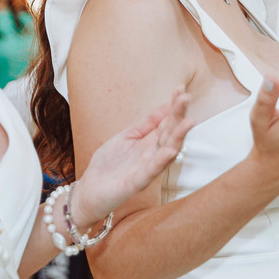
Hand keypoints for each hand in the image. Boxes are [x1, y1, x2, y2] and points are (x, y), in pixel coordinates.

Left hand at [69, 89, 194, 226]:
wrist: (90, 190)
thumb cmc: (109, 164)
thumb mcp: (126, 137)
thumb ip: (145, 125)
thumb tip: (164, 106)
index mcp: (149, 142)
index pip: (166, 121)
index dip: (173, 106)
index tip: (180, 88)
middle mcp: (152, 154)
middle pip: (170, 133)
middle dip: (179, 116)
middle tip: (186, 98)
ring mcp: (147, 168)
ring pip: (168, 151)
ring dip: (178, 137)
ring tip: (188, 121)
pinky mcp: (137, 183)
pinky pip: (152, 171)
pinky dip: (161, 161)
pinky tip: (169, 150)